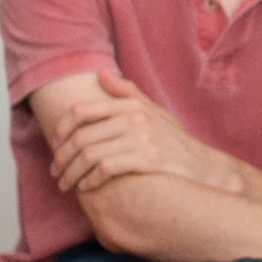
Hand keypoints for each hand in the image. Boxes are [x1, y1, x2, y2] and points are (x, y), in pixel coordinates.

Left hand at [51, 73, 244, 195]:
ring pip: (90, 155)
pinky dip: (91, 180)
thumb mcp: (154, 111)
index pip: (81, 111)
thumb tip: (101, 74)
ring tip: (66, 184)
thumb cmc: (176, 141)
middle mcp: (135, 119)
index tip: (56, 144)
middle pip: (82, 137)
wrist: (205, 167)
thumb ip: (127, 93)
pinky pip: (107, 168)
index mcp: (131, 106)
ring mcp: (142, 139)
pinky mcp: (148, 160)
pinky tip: (87, 187)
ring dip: (72, 173)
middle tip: (56, 172)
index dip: (61, 129)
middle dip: (62, 157)